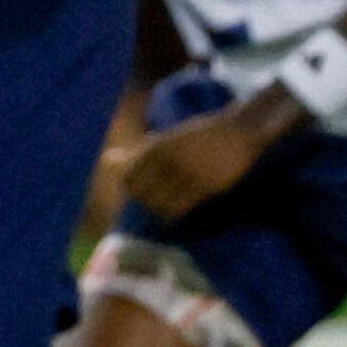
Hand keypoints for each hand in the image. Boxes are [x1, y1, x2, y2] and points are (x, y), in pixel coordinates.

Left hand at [117, 96, 295, 221]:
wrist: (238, 132)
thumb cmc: (200, 134)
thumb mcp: (166, 139)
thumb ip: (138, 151)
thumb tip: (107, 160)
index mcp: (158, 146)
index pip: (129, 177)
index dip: (130, 187)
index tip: (138, 189)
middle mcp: (169, 160)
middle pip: (141, 193)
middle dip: (143, 200)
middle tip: (152, 201)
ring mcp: (187, 174)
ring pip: (159, 204)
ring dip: (157, 210)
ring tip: (165, 206)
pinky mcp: (204, 187)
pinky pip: (179, 209)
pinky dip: (172, 214)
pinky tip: (175, 211)